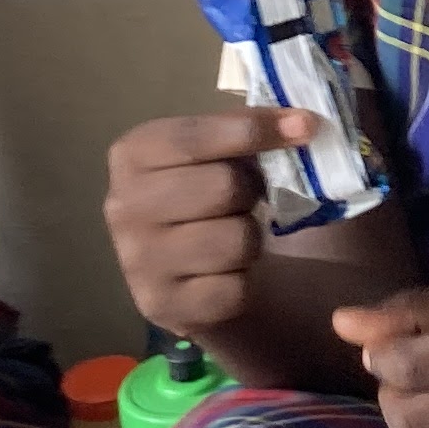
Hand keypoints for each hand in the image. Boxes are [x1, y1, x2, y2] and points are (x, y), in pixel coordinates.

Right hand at [106, 111, 317, 338]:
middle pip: (223, 187)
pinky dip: (245, 282)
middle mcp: (123, 207)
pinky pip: (234, 290)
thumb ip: (247, 127)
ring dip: (252, 239)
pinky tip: (227, 275)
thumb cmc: (215, 198)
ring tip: (235, 236)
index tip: (305, 126)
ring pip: (235, 240)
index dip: (254, 129)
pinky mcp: (162, 307)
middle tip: (249, 198)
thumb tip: (302, 120)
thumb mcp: (221, 152)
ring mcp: (138, 262)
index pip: (195, 137)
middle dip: (252, 191)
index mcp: (133, 155)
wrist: (196, 273)